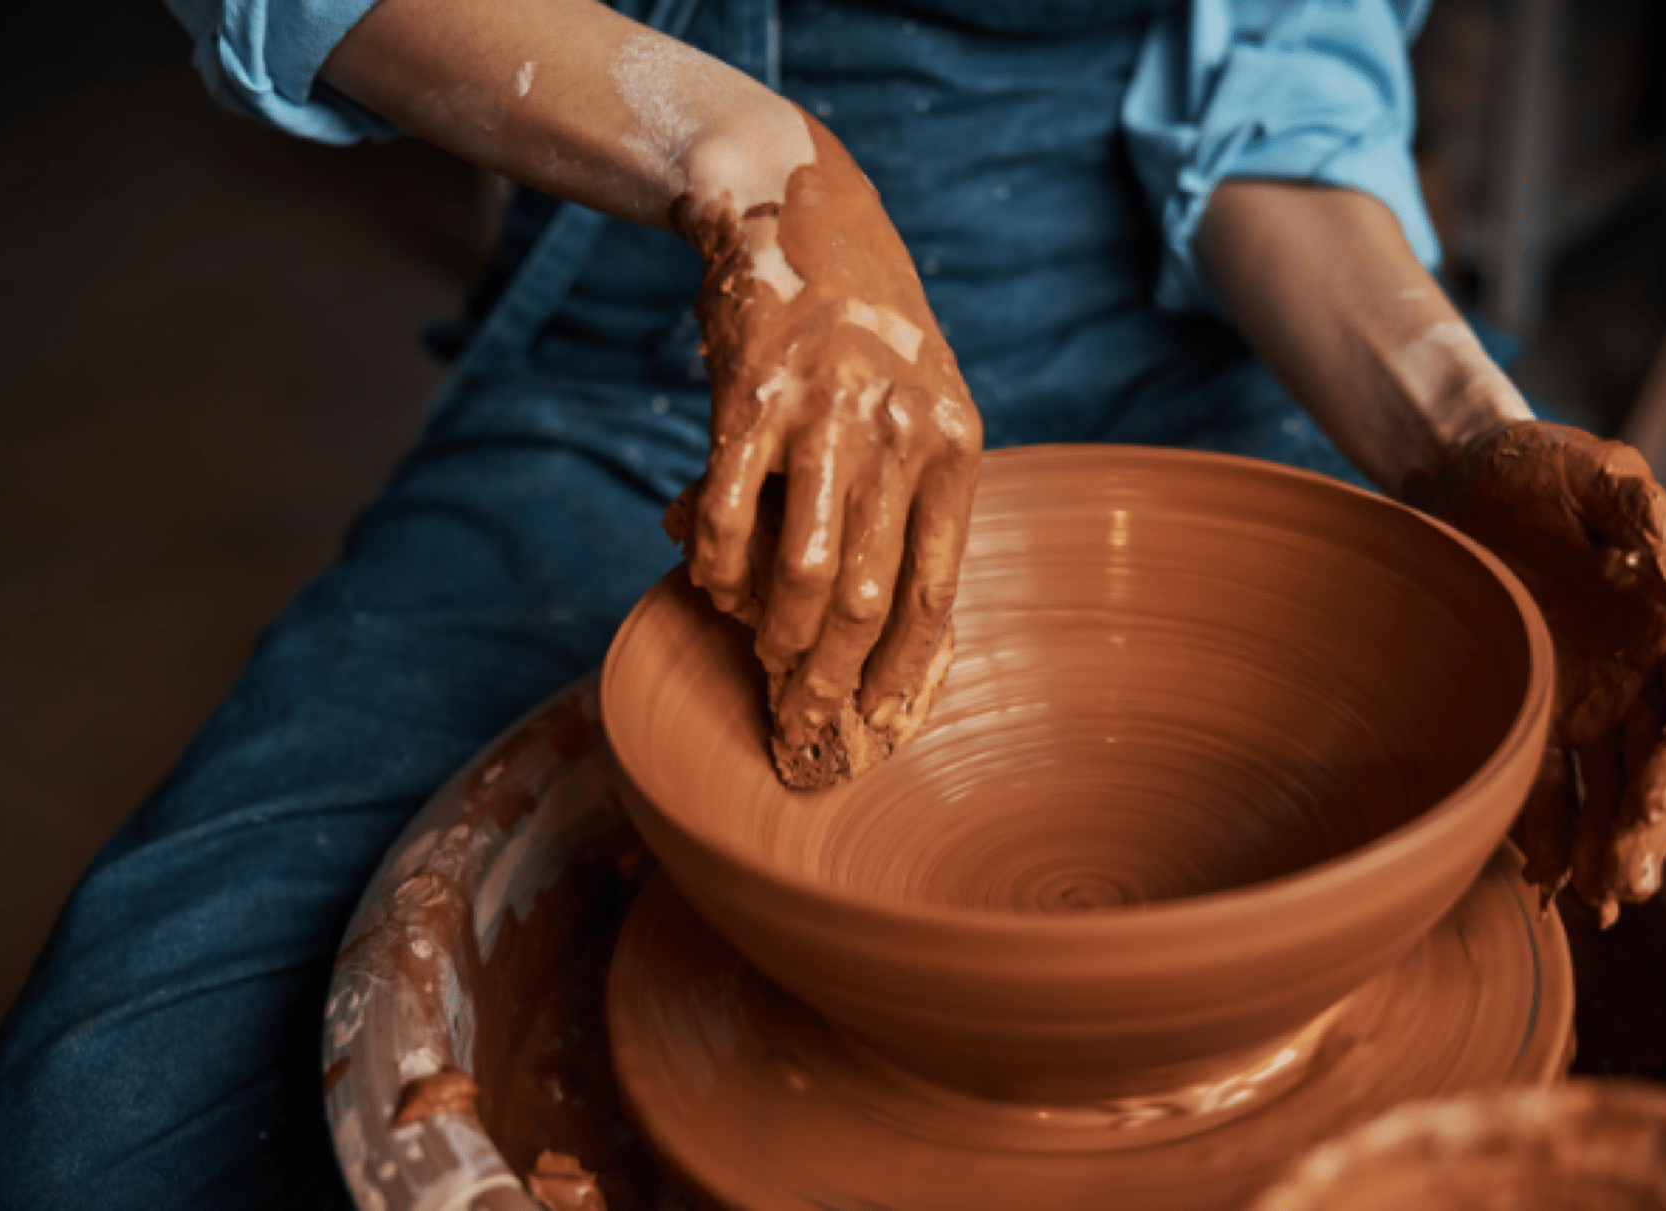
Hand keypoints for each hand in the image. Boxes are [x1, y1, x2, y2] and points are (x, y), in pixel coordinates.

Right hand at [667, 110, 980, 748]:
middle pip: (871, 600)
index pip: (935, 592)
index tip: (876, 729)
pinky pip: (728, 516)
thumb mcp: (919, 407)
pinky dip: (714, 568)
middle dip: (832, 681)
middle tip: (801, 729)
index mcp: (956, 444)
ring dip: (778, 636)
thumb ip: (907, 505)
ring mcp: (827, 414)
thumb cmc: (865, 335)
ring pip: (806, 572)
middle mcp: (902, 432)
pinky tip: (709, 584)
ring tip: (763, 656)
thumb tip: (869, 629)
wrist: (800, 214)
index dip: (903, 673)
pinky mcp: (751, 398)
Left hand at [1407, 422, 1665, 926]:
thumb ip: (1647, 529)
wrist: (1460, 473)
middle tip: (1629, 883)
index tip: (1664, 796)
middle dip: (1650, 829)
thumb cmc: (1539, 467)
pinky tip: (1546, 884)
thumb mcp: (1596, 478)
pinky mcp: (1525, 712)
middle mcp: (1636, 676)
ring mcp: (1583, 701)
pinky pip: (1543, 785)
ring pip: (1607, 793)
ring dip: (1606, 850)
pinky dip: (1547, 835)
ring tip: (1597, 902)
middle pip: (1659, 770)